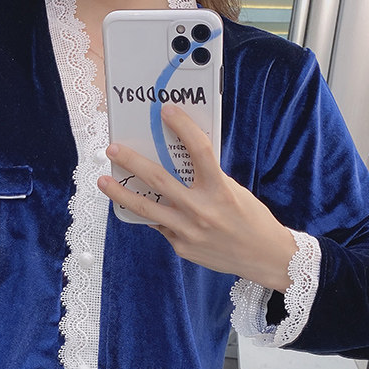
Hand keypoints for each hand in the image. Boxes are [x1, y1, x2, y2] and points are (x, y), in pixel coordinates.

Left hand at [98, 104, 297, 291]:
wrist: (264, 257)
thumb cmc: (251, 219)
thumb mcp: (234, 191)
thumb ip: (207, 179)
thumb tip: (177, 163)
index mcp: (220, 190)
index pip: (200, 151)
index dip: (183, 127)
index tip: (167, 111)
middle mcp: (202, 211)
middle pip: (159, 180)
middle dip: (132, 162)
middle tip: (113, 149)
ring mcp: (188, 232)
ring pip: (147, 209)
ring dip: (121, 193)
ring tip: (104, 181)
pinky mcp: (182, 247)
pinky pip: (161, 226)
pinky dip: (151, 214)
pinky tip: (139, 206)